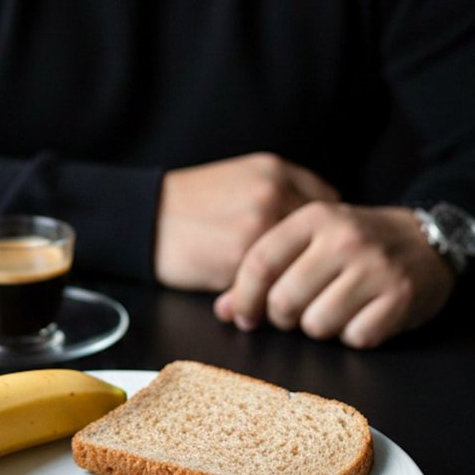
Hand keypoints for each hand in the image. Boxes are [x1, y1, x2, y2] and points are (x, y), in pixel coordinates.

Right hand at [154, 152, 338, 290]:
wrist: (144, 217)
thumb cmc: (192, 202)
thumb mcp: (242, 177)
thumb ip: (283, 193)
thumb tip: (320, 231)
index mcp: (277, 170)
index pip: (329, 206)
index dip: (324, 233)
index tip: (316, 249)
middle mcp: (274, 193)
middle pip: (321, 240)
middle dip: (314, 262)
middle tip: (302, 279)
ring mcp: (259, 226)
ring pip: (300, 266)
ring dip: (292, 286)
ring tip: (278, 297)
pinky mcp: (241, 259)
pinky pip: (271, 287)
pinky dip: (265, 300)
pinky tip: (250, 303)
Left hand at [213, 202, 455, 347]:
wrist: (428, 240)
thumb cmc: (355, 243)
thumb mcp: (312, 238)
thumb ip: (268, 267)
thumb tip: (226, 310)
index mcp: (315, 217)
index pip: (260, 262)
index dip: (243, 296)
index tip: (242, 315)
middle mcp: (344, 239)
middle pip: (285, 300)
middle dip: (281, 317)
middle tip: (293, 313)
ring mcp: (376, 268)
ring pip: (317, 325)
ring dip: (319, 327)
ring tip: (331, 309)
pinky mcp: (401, 298)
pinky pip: (356, 338)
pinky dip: (354, 335)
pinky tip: (361, 316)